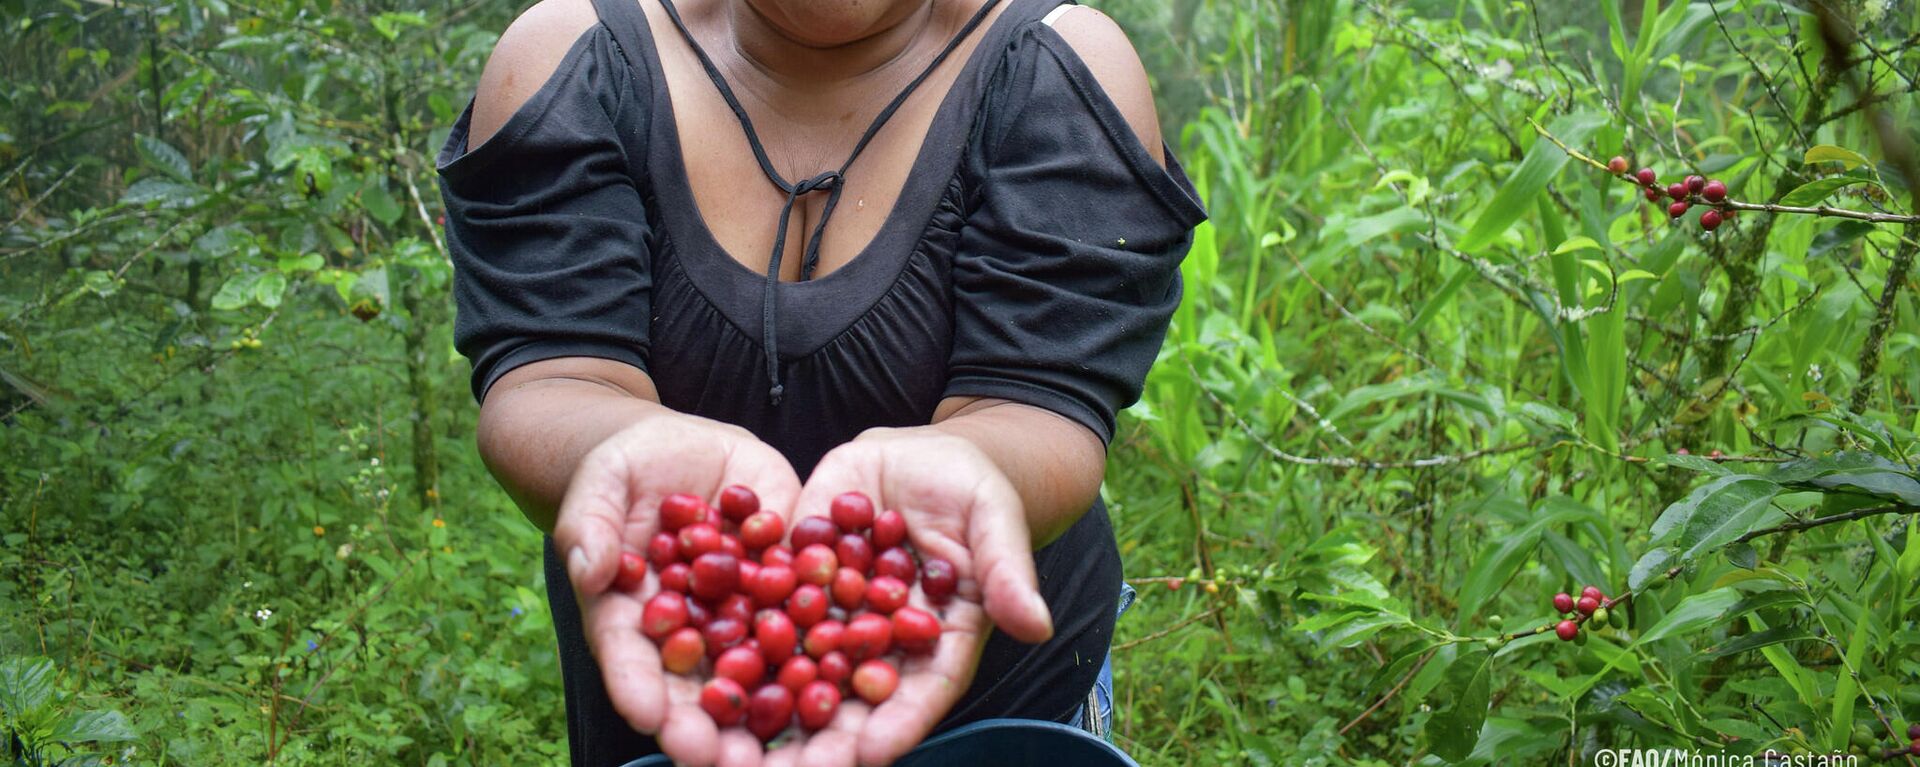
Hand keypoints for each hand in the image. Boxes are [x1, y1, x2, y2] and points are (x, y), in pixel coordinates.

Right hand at [554, 411, 802, 766]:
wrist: (692, 450)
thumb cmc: (629, 468)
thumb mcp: (603, 482)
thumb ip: (589, 524)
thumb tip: (590, 568)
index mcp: (632, 615)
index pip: (629, 659)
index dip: (637, 688)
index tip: (648, 716)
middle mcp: (690, 631)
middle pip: (694, 687)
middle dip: (708, 727)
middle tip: (724, 761)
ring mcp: (741, 616)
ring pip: (757, 671)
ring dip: (774, 713)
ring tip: (791, 751)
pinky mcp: (788, 588)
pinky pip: (811, 621)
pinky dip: (830, 654)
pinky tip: (848, 682)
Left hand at [762, 427, 1053, 766]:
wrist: (916, 453)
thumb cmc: (973, 489)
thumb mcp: (993, 521)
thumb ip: (1007, 572)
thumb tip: (1037, 624)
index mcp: (934, 642)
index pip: (918, 694)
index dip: (895, 724)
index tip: (869, 755)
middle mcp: (878, 643)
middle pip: (851, 699)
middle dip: (820, 738)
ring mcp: (832, 616)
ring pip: (797, 667)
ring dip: (765, 702)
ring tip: (731, 733)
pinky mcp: (793, 580)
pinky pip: (762, 609)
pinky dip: (732, 635)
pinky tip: (698, 657)